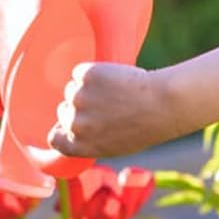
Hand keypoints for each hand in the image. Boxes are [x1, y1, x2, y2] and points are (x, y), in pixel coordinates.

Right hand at [47, 62, 172, 158]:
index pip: (55, 139)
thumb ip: (93, 140)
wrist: (163, 105)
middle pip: (64, 111)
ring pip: (73, 89)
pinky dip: (96, 72)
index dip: (63, 130)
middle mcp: (75, 124)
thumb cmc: (147, 126)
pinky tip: (116, 79)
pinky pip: (82, 72)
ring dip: (88, 88)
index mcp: (81, 146)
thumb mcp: (117, 145)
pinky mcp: (86, 76)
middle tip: (108, 104)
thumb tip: (75, 130)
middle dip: (81, 107)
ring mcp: (78, 98)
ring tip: (117, 93)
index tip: (72, 123)